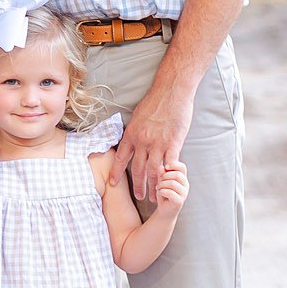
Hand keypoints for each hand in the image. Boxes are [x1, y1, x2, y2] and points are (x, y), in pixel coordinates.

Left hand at [115, 82, 194, 203]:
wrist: (171, 90)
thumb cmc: (155, 100)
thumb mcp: (138, 115)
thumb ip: (135, 130)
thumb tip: (132, 140)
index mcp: (132, 134)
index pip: (121, 157)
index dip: (116, 172)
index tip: (113, 183)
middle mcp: (143, 141)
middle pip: (137, 169)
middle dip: (138, 185)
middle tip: (138, 197)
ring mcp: (158, 143)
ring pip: (153, 171)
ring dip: (154, 186)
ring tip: (155, 197)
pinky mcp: (173, 143)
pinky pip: (170, 164)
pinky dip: (169, 175)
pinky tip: (169, 183)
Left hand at [153, 161, 188, 215]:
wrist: (164, 211)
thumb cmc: (164, 194)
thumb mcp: (161, 181)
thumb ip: (162, 174)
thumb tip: (161, 167)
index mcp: (183, 178)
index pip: (182, 167)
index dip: (174, 164)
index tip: (166, 167)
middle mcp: (185, 185)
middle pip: (177, 174)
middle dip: (165, 177)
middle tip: (159, 182)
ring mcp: (184, 194)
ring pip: (172, 183)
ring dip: (162, 185)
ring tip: (158, 188)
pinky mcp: (179, 201)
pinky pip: (169, 192)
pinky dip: (162, 191)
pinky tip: (160, 193)